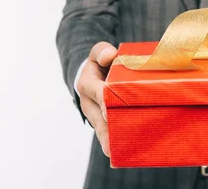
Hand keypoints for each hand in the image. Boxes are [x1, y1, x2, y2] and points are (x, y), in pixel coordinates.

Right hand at [76, 41, 117, 156]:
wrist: (94, 73)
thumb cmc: (101, 62)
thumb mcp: (99, 53)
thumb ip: (102, 51)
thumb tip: (109, 56)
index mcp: (87, 84)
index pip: (96, 92)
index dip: (104, 101)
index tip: (110, 111)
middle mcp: (89, 102)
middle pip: (98, 118)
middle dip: (106, 130)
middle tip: (114, 142)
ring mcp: (95, 114)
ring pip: (101, 129)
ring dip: (109, 141)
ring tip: (116, 153)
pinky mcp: (103, 122)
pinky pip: (107, 134)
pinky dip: (113, 143)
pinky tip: (121, 155)